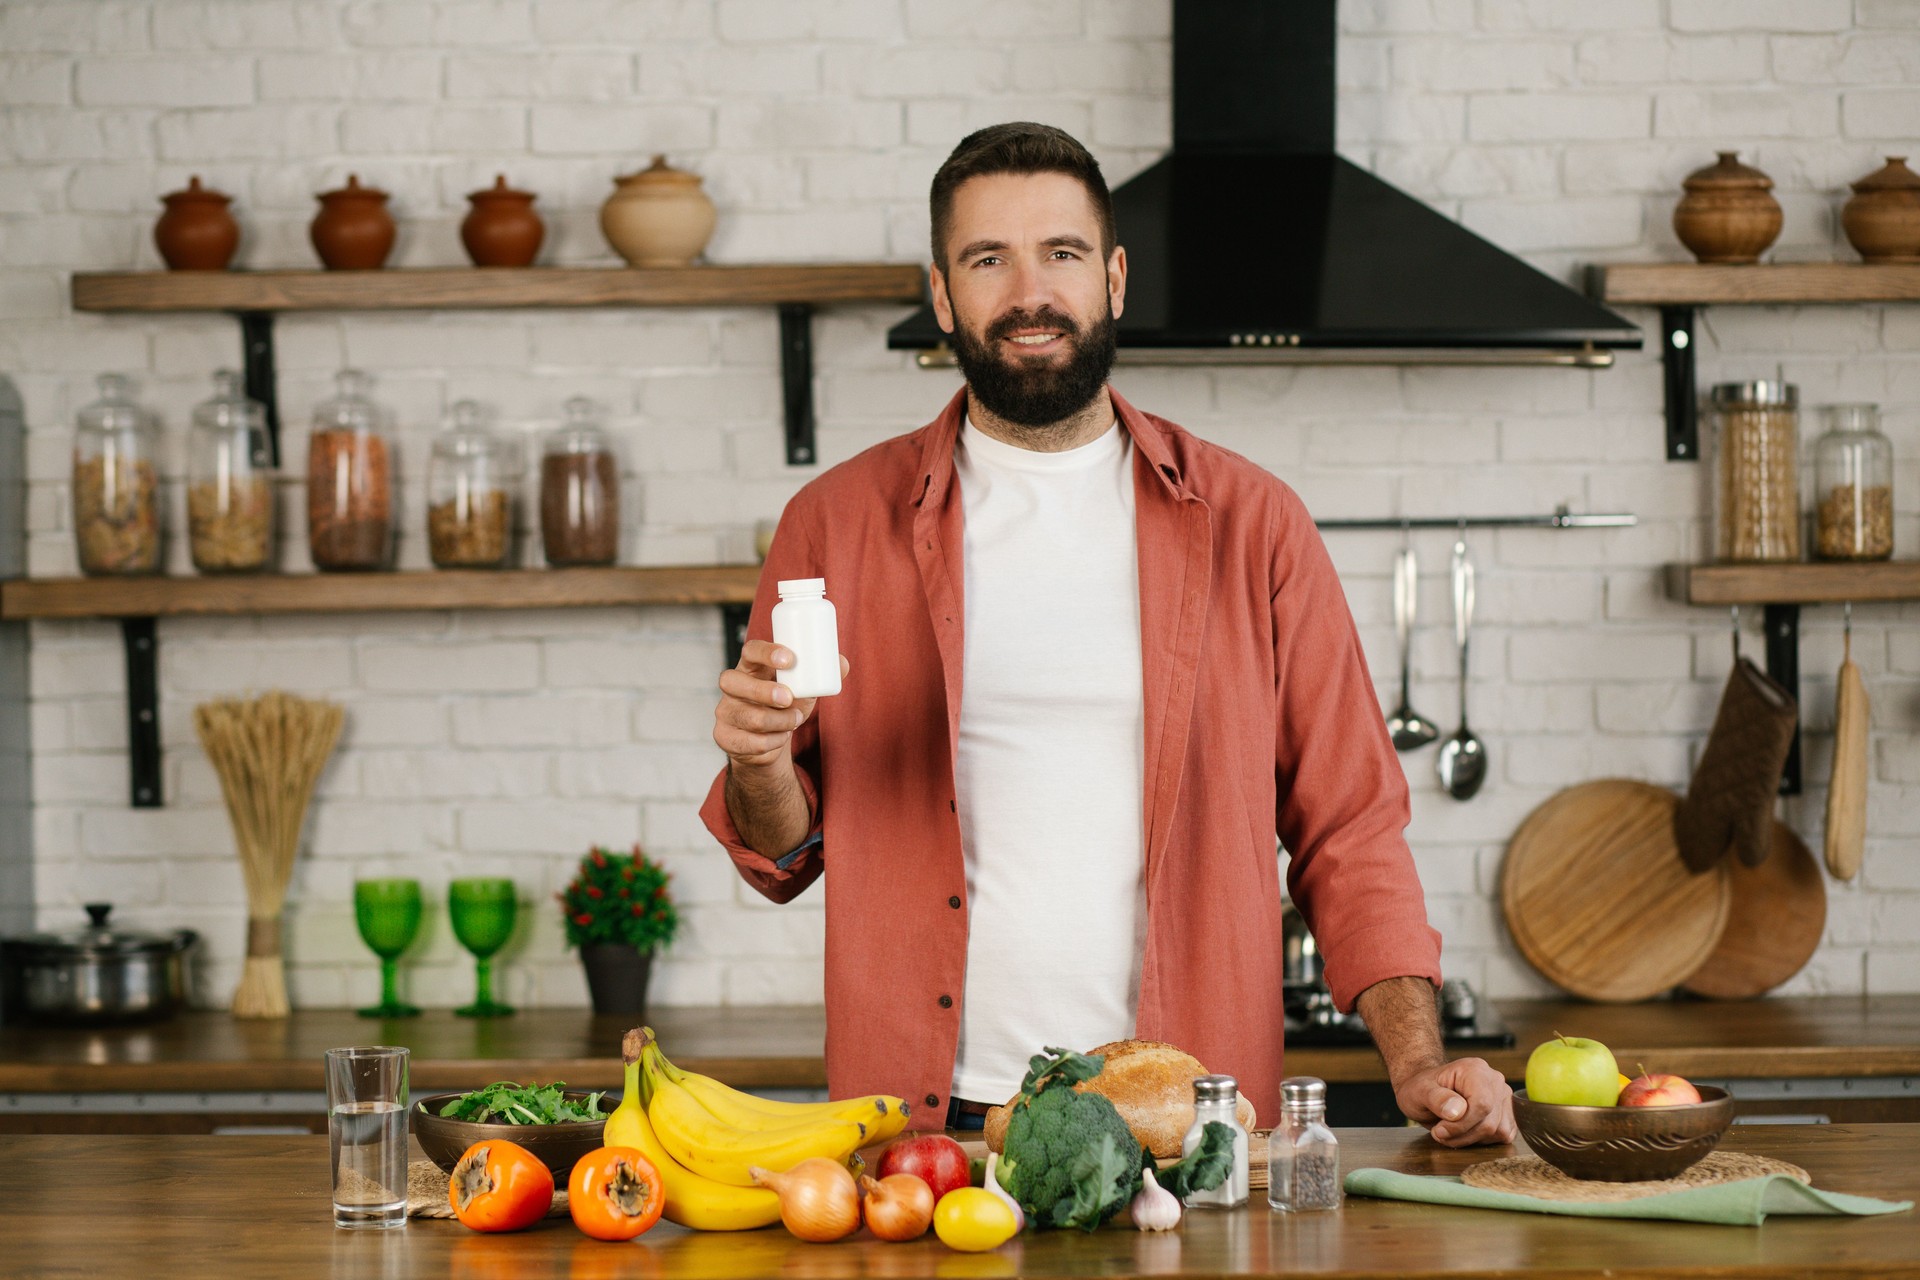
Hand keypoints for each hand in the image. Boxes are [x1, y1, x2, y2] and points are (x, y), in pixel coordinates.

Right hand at [713, 640, 849, 769]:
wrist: (770, 741)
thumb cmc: (785, 705)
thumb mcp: (803, 689)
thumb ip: (821, 675)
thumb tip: (842, 663)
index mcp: (751, 666)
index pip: (750, 651)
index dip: (766, 652)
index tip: (789, 659)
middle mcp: (732, 685)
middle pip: (732, 681)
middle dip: (764, 691)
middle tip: (789, 698)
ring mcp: (725, 711)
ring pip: (748, 717)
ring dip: (778, 721)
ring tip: (794, 720)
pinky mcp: (725, 736)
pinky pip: (749, 742)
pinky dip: (772, 742)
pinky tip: (780, 737)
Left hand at [1392, 1056, 1514, 1146]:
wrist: (1427, 1090)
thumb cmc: (1422, 1088)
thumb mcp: (1418, 1091)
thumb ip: (1437, 1099)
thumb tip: (1457, 1111)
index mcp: (1475, 1069)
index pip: (1481, 1105)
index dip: (1461, 1125)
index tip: (1439, 1130)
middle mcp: (1495, 1081)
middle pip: (1489, 1122)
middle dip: (1462, 1135)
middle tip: (1439, 1132)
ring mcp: (1504, 1097)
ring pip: (1498, 1132)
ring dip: (1471, 1139)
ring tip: (1450, 1131)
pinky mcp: (1507, 1113)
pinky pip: (1504, 1136)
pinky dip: (1483, 1140)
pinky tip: (1465, 1132)